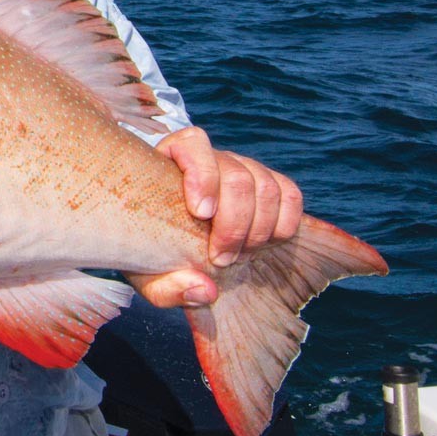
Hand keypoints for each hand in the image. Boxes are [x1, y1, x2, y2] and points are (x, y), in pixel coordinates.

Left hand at [132, 126, 302, 307]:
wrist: (169, 246)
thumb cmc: (152, 254)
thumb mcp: (146, 276)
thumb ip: (166, 288)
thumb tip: (206, 291)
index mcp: (171, 161)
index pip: (194, 144)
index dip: (203, 176)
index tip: (200, 214)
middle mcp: (211, 159)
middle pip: (236, 175)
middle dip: (234, 223)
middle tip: (221, 260)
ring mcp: (242, 169)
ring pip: (265, 185)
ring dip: (259, 228)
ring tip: (240, 256)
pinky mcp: (267, 187)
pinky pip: (289, 194)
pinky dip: (285, 223)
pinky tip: (266, 246)